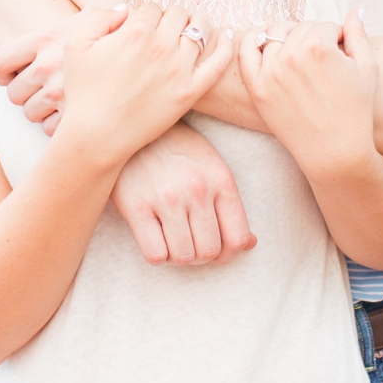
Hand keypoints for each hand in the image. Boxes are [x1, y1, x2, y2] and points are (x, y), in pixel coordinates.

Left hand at [0, 0, 124, 134]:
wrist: (160, 65)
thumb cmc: (130, 32)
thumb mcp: (99, 3)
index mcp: (47, 40)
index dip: (3, 71)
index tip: (14, 74)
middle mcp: (49, 69)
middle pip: (14, 94)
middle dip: (25, 95)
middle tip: (41, 91)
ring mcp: (61, 97)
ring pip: (30, 116)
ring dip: (41, 113)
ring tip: (61, 103)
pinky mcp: (77, 120)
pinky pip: (49, 131)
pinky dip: (58, 127)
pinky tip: (74, 115)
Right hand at [57, 1, 233, 168]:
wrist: (97, 136)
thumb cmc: (84, 92)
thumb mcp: (76, 44)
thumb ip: (100, 17)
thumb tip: (126, 8)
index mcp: (135, 32)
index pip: (152, 6)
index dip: (147, 13)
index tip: (143, 24)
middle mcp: (161, 47)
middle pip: (178, 13)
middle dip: (171, 16)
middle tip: (165, 26)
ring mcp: (179, 70)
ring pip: (200, 30)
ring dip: (196, 23)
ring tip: (192, 26)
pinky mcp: (191, 91)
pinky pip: (219, 61)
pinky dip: (226, 45)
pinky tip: (226, 35)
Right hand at [112, 122, 256, 265]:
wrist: (134, 126)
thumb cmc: (176, 149)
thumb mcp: (211, 166)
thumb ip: (229, 204)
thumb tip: (249, 244)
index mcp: (221, 179)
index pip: (238, 238)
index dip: (228, 253)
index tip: (217, 250)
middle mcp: (197, 189)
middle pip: (209, 251)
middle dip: (201, 255)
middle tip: (190, 243)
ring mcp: (166, 198)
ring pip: (183, 257)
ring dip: (178, 256)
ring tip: (172, 240)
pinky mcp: (136, 206)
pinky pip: (155, 255)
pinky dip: (157, 254)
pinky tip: (153, 236)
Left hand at [238, 10, 378, 175]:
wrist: (335, 152)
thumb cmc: (356, 111)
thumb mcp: (367, 69)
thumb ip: (359, 34)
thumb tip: (357, 10)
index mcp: (318, 46)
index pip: (325, 25)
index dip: (337, 36)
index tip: (342, 50)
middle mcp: (290, 56)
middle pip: (300, 28)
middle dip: (314, 37)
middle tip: (323, 55)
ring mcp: (270, 72)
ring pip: (274, 36)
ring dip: (287, 38)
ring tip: (300, 52)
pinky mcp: (257, 89)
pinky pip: (246, 52)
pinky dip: (252, 40)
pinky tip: (262, 39)